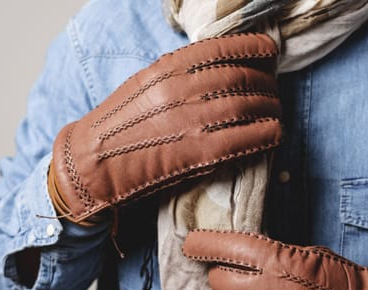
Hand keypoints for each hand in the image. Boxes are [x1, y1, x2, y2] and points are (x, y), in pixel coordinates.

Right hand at [48, 33, 281, 224]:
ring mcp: (190, 121)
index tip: (270, 51)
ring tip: (275, 112)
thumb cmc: (118, 126)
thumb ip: (180, 76)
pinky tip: (274, 134)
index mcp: (167, 69)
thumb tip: (219, 71)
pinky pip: (244, 138)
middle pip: (241, 78)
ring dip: (271, 109)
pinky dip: (265, 134)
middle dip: (266, 84)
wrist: (92, 164)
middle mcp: (181, 89)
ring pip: (248, 106)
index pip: (222, 49)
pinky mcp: (197, 153)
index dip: (254, 48)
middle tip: (273, 91)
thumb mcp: (144, 86)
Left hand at [182, 229, 367, 289]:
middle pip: (215, 283)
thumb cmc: (339, 283)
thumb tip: (227, 257)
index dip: (200, 244)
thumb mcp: (303, 254)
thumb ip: (264, 256)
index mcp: (275, 261)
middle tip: (233, 283)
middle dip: (221, 281)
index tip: (193, 244)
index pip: (219, 246)